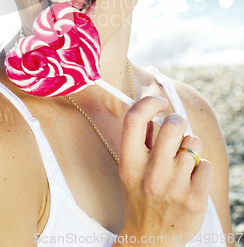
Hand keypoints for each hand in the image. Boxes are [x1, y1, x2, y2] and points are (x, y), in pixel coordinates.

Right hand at [118, 96, 211, 244]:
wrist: (151, 240)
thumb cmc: (140, 196)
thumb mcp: (130, 169)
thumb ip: (140, 140)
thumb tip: (155, 111)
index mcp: (130, 163)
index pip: (135, 119)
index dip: (149, 103)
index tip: (159, 103)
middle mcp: (151, 174)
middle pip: (172, 125)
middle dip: (178, 121)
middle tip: (177, 129)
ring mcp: (175, 187)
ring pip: (194, 143)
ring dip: (191, 147)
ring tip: (183, 162)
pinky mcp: (195, 199)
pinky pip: (206, 164)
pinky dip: (201, 168)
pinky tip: (190, 180)